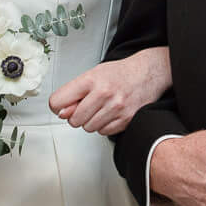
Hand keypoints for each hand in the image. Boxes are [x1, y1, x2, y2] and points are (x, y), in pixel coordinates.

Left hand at [50, 48, 170, 135]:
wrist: (148, 73)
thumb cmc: (119, 73)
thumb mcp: (92, 75)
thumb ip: (74, 93)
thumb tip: (61, 114)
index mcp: (91, 80)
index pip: (58, 102)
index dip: (58, 106)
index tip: (63, 106)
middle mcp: (104, 93)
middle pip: (74, 120)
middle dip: (77, 116)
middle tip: (87, 106)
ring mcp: (116, 108)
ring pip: (88, 128)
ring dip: (91, 121)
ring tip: (100, 108)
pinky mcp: (126, 119)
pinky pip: (104, 132)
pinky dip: (104, 126)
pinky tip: (110, 113)